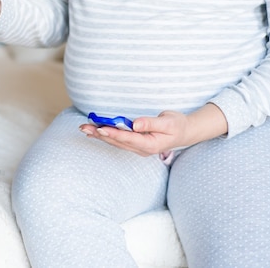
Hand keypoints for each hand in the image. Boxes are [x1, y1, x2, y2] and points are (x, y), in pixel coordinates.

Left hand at [79, 103, 227, 155]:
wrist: (185, 132)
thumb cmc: (177, 125)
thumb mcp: (168, 122)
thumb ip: (151, 123)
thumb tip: (135, 124)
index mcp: (150, 144)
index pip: (128, 138)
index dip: (113, 133)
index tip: (100, 127)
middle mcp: (141, 148)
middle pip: (117, 141)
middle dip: (100, 134)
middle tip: (84, 127)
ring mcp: (137, 147)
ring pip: (115, 142)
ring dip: (99, 135)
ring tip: (84, 129)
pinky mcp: (135, 144)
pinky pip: (117, 141)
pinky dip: (105, 135)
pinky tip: (95, 132)